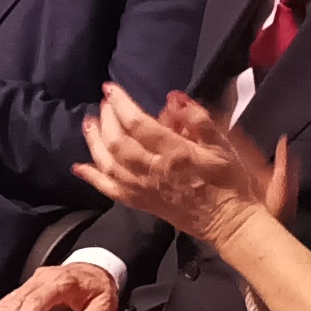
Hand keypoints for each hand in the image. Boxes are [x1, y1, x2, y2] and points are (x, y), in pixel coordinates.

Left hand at [76, 83, 285, 248]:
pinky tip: (80, 167)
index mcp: (175, 153)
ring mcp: (145, 189)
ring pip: (108, 164)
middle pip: (118, 142)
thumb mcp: (223, 144)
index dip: (121, 104)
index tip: (110, 88)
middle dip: (106, 119)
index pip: (138, 124)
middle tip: (105, 102)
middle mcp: (154, 171)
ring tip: (89, 123)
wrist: (230, 222)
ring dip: (94, 142)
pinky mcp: (142, 203)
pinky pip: (110, 190)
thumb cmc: (229, 180)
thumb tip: (173, 97)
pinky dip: (93, 177)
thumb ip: (198, 119)